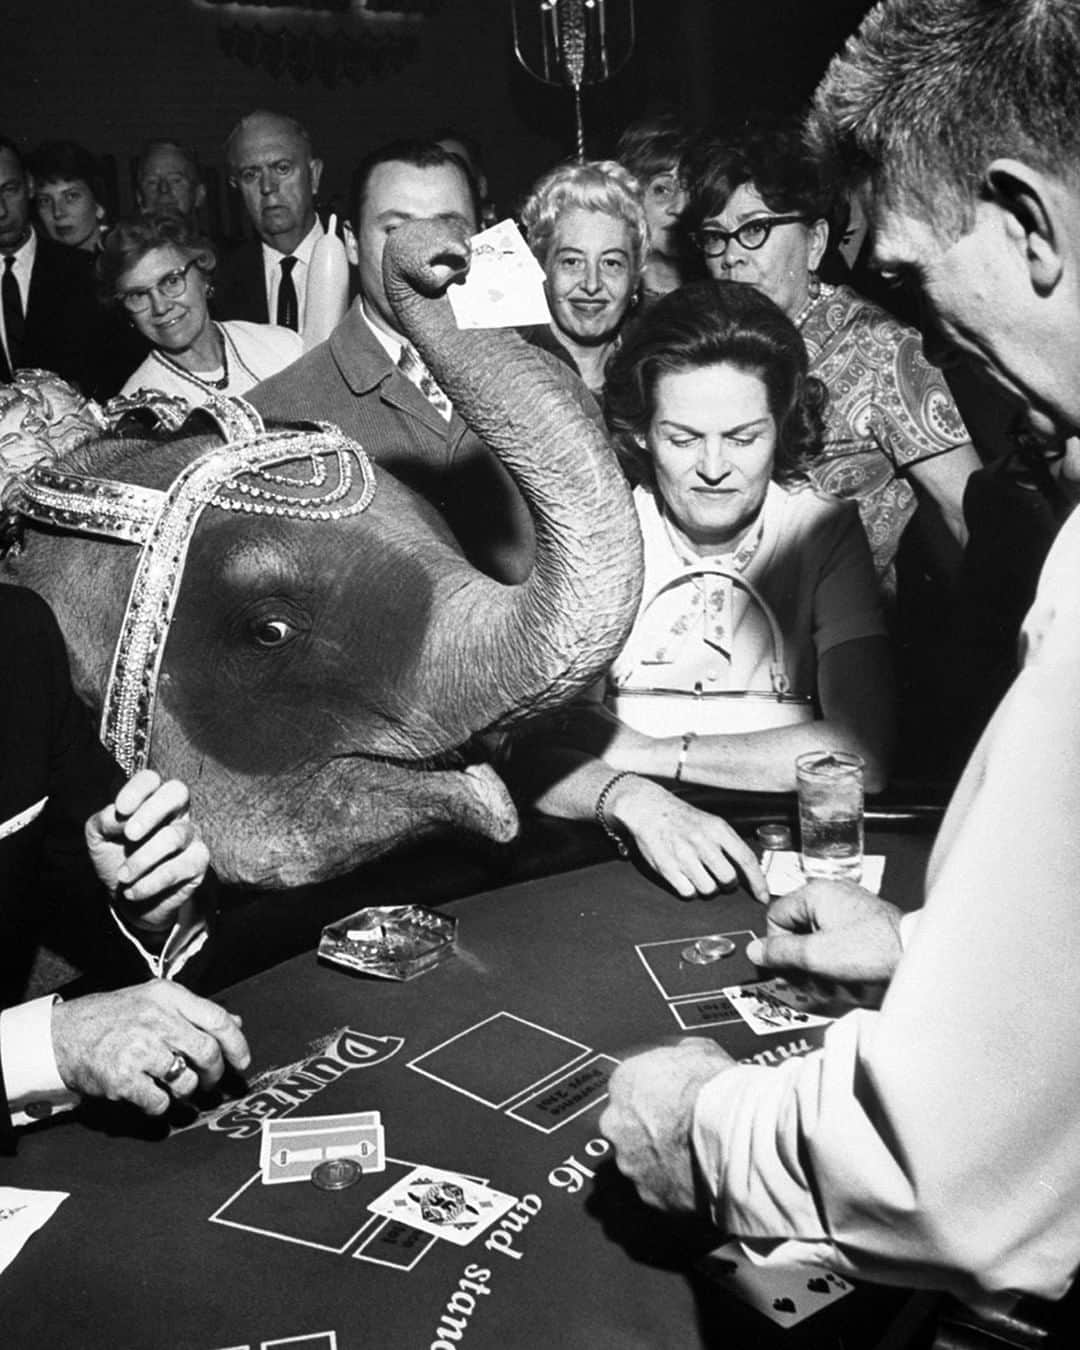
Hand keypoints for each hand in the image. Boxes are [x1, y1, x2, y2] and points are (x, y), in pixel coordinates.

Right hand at [51, 980, 250, 1115]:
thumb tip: (236, 1023)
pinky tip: (152, 1097)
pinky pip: (159, 1101)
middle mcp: (156, 1018)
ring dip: (187, 1091)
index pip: (218, 1019)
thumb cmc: (113, 1017)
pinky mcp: (123, 1077)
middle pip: (207, 1052)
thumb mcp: (155, 1000)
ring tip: (177, 1088)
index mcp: (168, 996)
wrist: (63, 1034)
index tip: (242, 1061)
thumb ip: (194, 1012)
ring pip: (187, 1080)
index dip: (237, 1044)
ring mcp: (139, 1048)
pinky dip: (161, 1106)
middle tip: (210, 1082)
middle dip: (215, 1073)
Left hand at [85, 769, 209, 932]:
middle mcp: (174, 813)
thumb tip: (119, 816)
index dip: (138, 789)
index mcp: (149, 800)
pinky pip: (179, 867)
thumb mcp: (98, 838)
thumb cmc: (115, 860)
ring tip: (123, 876)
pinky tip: (133, 890)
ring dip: (143, 859)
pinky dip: (151, 882)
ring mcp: (190, 836)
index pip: (151, 780)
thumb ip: (103, 821)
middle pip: (177, 792)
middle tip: (129, 835)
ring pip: (175, 836)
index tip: (121, 809)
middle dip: (151, 812)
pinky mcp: (198, 862)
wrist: (127, 898)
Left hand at [599, 1038, 734, 1211]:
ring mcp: (630, 1161)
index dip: (652, 1097)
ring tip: (691, 1157)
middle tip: (678, 1131)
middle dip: (647, 1131)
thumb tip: (682, 1056)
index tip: (669, 1103)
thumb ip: (678, 1055)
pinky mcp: (649, 1194)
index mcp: (623, 1082)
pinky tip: (696, 1178)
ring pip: (638, 1162)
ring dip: (658, 1161)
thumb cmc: (716, 1087)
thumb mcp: (699, 1049)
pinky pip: (658, 1190)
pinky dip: (673, 1187)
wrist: (731, 1129)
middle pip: (626, 1128)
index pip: (628, 1090)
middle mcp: (617, 1123)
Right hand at [608, 777, 769, 901]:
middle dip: (727, 884)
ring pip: (708, 890)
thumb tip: (750, 870)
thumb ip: (730, 844)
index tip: (763, 897)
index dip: (758, 882)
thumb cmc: (683, 818)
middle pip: (728, 879)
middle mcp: (702, 842)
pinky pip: (688, 892)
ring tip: (699, 874)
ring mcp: (683, 856)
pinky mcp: (667, 867)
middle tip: (720, 877)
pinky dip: (689, 889)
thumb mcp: (712, 822)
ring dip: (707, 887)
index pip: (746, 859)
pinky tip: (685, 877)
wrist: (649, 808)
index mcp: (717, 829)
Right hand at [746, 879, 904, 985]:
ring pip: (816, 943)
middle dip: (802, 963)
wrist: (917, 956)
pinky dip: (838, 964)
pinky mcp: (862, 926)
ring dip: (821, 969)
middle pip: (795, 932)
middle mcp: (830, 896)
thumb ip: (780, 952)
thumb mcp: (816, 955)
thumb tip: (754, 951)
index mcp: (815, 893)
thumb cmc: (872, 950)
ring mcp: (848, 910)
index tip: (788, 968)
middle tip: (811, 982)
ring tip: (836, 985)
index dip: (778, 947)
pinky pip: (836, 945)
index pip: (775, 918)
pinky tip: (849, 980)